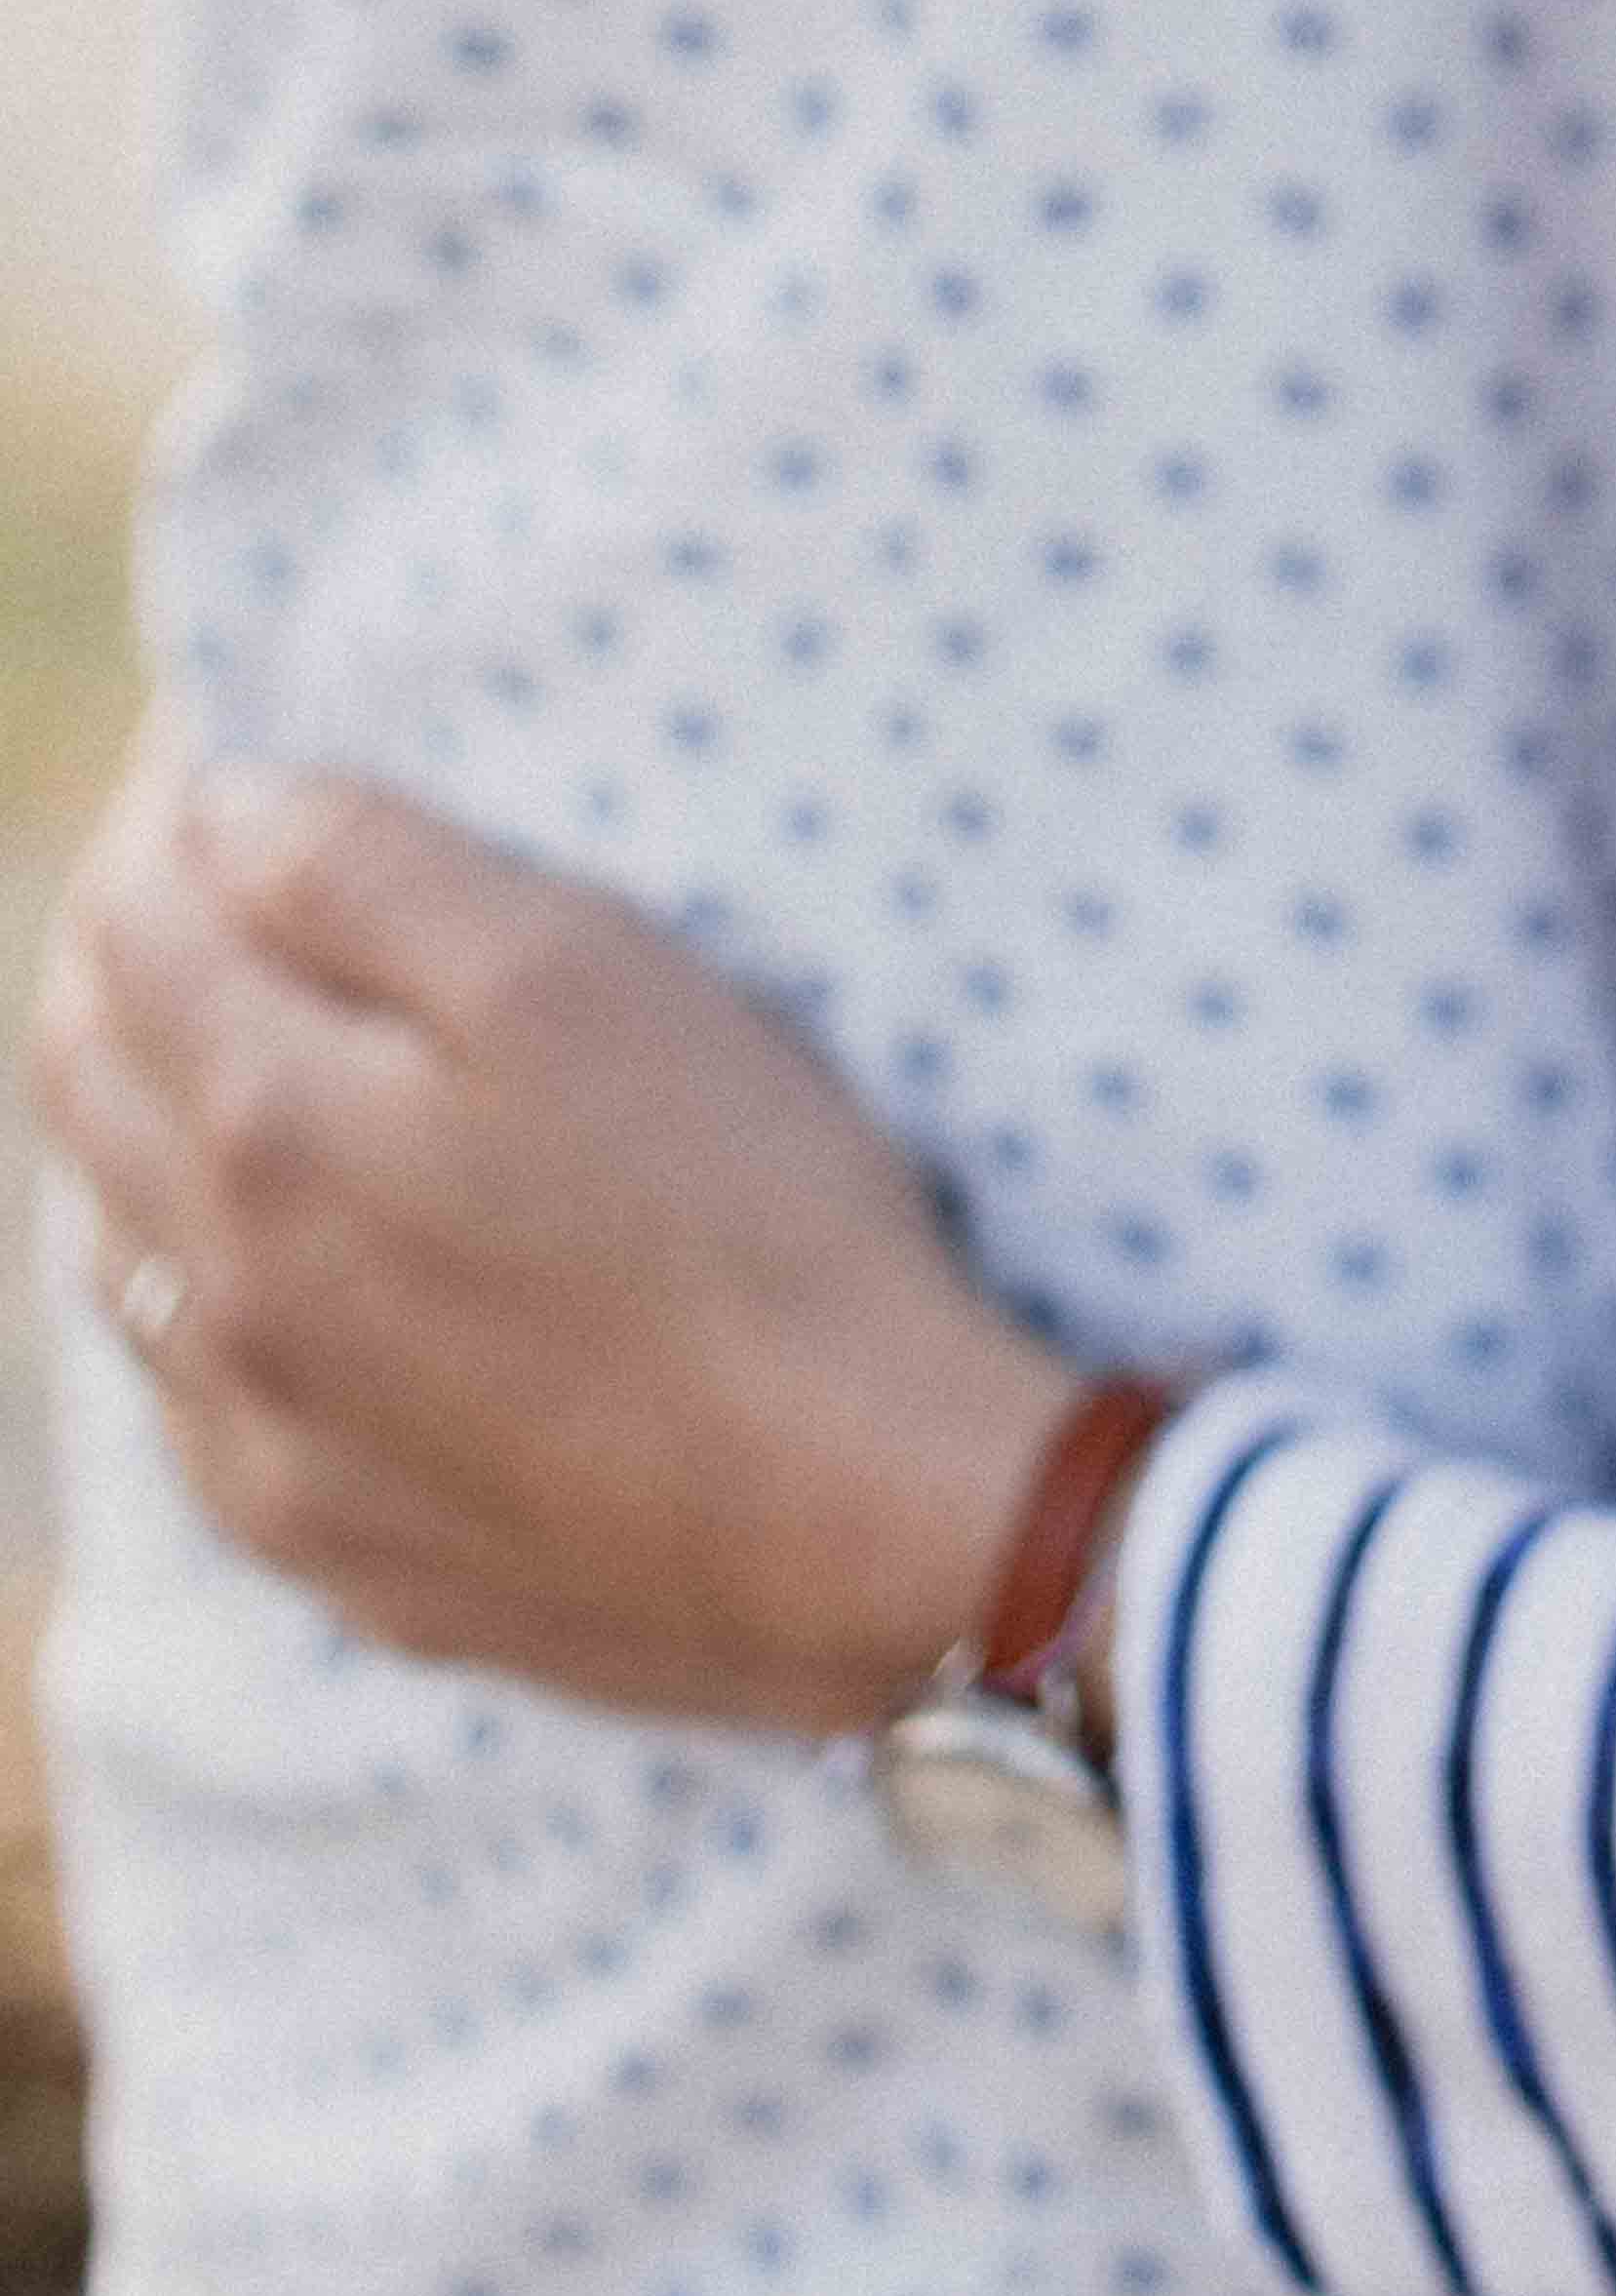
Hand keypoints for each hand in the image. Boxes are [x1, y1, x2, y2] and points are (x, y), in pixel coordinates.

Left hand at [30, 750, 1080, 1735]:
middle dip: (111, 944)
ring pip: (111, 1243)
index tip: (213, 753)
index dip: (164, 812)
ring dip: (125, 1113)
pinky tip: (248, 1262)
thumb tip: (223, 807)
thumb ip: (368, 873)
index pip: (134, 924)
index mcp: (272, 1129)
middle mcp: (221, 1296)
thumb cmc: (747, 1215)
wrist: (854, 1520)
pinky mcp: (331, 1543)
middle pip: (81, 1079)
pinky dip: (178, 1287)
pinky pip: (182, 1396)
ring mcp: (263, 1440)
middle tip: (174, 863)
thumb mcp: (579, 976)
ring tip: (188, 1032)